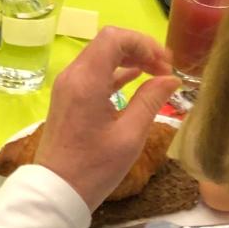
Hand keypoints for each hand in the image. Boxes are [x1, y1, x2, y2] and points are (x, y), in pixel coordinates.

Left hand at [35, 28, 178, 209]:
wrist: (57, 189)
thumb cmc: (95, 167)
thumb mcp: (130, 135)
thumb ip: (151, 101)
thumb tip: (171, 79)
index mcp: (86, 80)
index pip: (114, 38)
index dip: (144, 43)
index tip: (166, 63)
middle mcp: (73, 75)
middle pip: (107, 43)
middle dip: (139, 49)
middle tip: (165, 69)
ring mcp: (68, 85)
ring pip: (100, 56)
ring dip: (129, 59)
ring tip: (157, 73)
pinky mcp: (68, 96)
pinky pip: (93, 72)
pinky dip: (115, 71)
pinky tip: (137, 78)